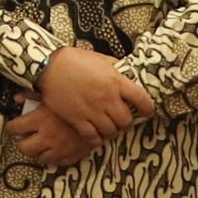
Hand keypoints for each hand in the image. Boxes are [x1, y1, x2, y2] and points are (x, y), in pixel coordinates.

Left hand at [7, 103, 95, 168]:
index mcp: (39, 120)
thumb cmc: (77, 100)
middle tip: (26, 137)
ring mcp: (58, 149)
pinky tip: (56, 148)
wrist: (103, 114)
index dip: (12, 127)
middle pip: (24, 148)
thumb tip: (17, 98)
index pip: (14, 128)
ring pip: (39, 158)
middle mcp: (46, 137)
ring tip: (41, 143)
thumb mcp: (53, 94)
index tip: (14, 126)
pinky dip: (54, 156)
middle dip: (23, 143)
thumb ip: (33, 95)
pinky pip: (56, 162)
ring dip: (38, 151)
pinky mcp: (70, 156)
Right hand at [35, 47, 154, 143]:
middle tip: (123, 121)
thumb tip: (125, 72)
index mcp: (116, 82)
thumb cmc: (75, 59)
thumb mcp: (100, 59)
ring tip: (110, 128)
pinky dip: (97, 139)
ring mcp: (92, 111)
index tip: (148, 111)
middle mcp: (107, 99)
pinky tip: (97, 136)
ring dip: (112, 131)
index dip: (148, 108)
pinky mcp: (78, 120)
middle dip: (126, 122)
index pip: (142, 99)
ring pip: (111, 131)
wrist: (49, 67)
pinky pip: (93, 137)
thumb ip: (115, 68)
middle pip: (126, 120)